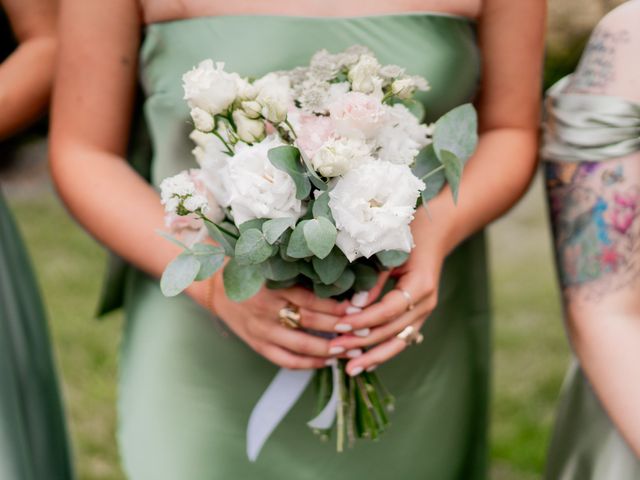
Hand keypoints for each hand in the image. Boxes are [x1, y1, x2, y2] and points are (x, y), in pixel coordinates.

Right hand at [199, 271, 351, 369]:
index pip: (312, 299)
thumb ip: (300, 273)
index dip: (337, 307)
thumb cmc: (251, 270)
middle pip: (310, 323)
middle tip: (364, 330)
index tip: (359, 308)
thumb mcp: (273, 266)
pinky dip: (308, 365)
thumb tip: (339, 280)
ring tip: (351, 349)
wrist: (215, 285)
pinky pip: (285, 360)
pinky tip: (326, 362)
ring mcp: (261, 329)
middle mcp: (267, 309)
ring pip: (300, 346)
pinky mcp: (257, 344)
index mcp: (274, 286)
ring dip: (329, 350)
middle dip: (340, 328)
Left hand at [328, 211, 445, 374]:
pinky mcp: (419, 316)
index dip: (363, 320)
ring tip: (350, 370)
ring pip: (399, 342)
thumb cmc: (406, 235)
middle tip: (334, 349)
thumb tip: (354, 306)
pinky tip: (365, 363)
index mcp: (420, 285)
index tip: (339, 325)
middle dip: (362, 342)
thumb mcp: (387, 252)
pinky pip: (401, 340)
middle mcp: (427, 303)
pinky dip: (383, 352)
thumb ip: (373, 280)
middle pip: (392, 331)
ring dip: (373, 356)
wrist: (433, 233)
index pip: (388, 310)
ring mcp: (425, 312)